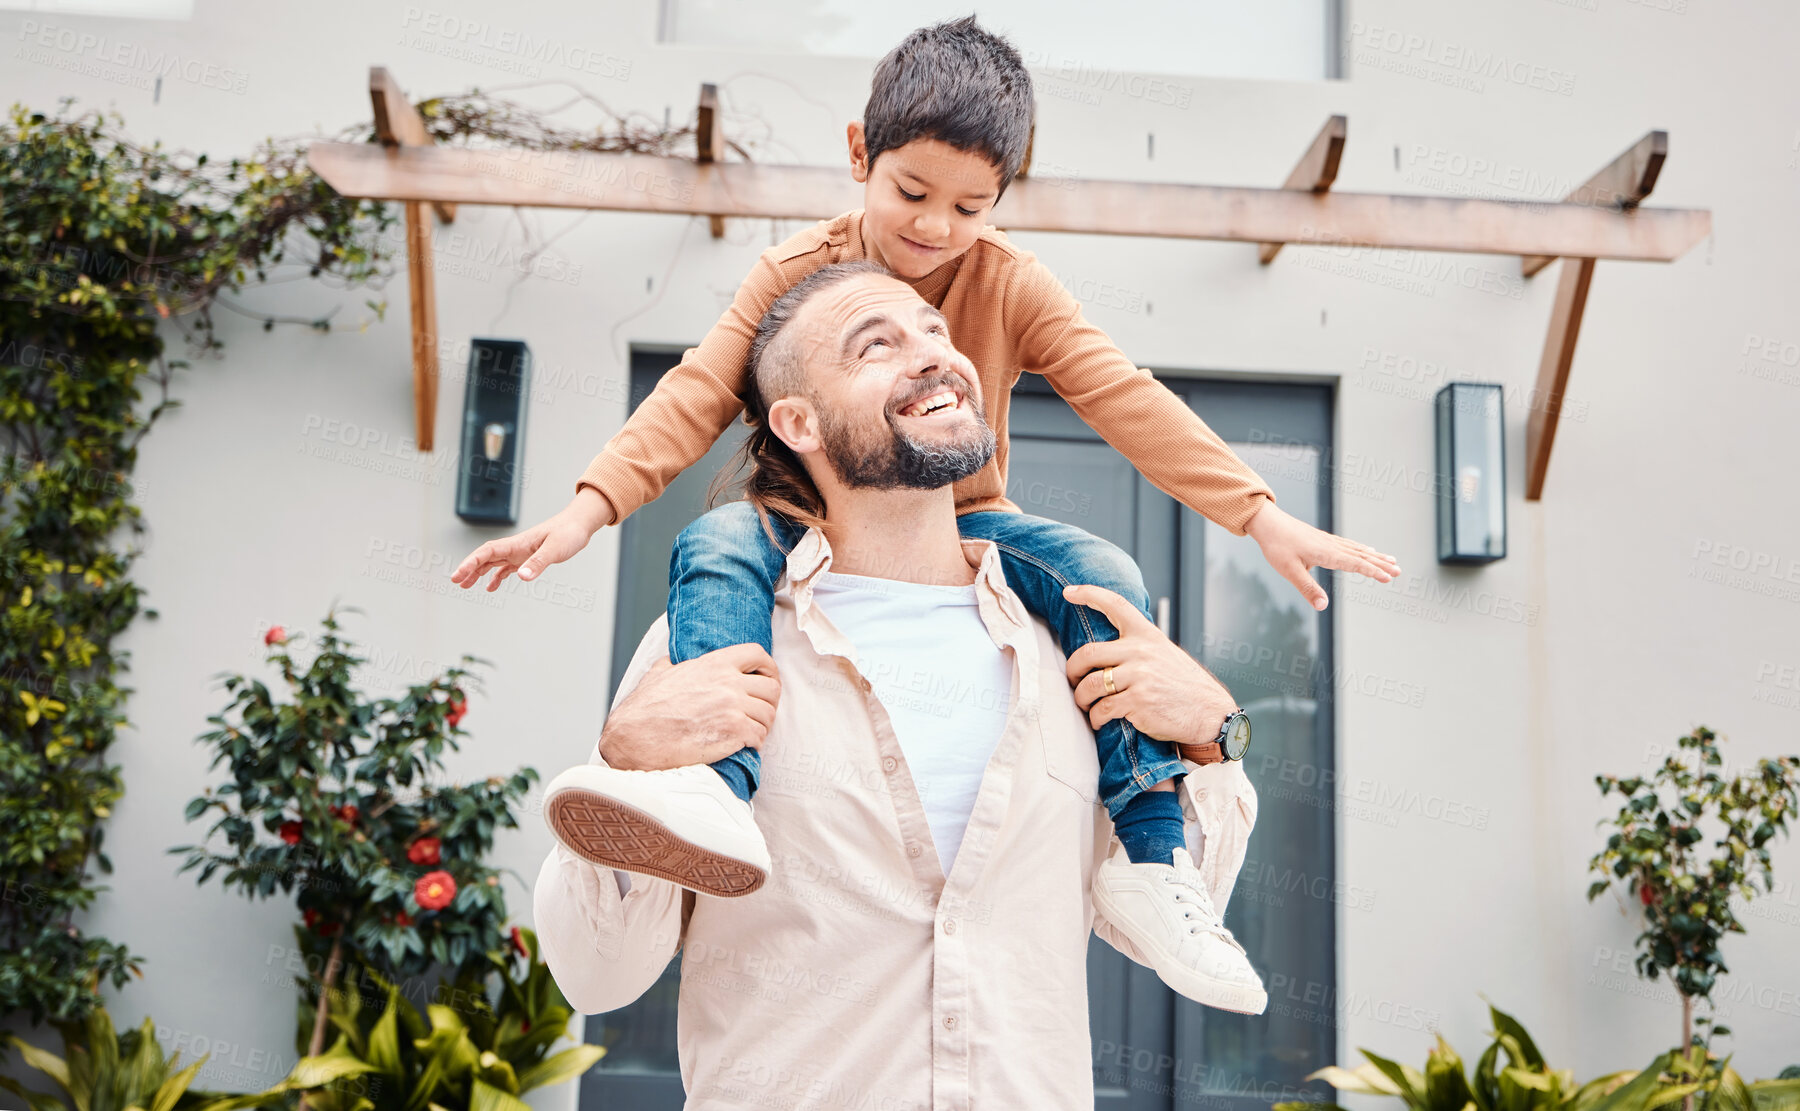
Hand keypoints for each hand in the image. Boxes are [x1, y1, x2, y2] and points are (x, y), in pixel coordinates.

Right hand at [451, 487, 614, 591]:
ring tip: (465, 586)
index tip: (458, 574)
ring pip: (492, 562)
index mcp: (517, 543)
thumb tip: (522, 577)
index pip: (487, 551)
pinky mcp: (528, 557)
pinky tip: (490, 588)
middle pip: (485, 557)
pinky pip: (506, 568)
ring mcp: (520, 552)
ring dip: (478, 573)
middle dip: (468, 568)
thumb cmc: (569, 533)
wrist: (580, 524)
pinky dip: (496, 577)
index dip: (470, 562)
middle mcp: (515, 547)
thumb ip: (539, 562)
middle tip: (455, 582)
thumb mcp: (555, 549)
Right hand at [599, 644, 781, 770]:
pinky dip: (754, 743)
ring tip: (749, 733)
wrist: (635, 738)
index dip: (768, 668)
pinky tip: (742, 746)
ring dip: (762, 726)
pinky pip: (759, 736)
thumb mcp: (659, 674)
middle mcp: (728, 682)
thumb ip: (674, 664)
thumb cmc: (644, 710)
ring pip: (768, 714)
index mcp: (714, 663)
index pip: (758, 654)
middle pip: (771, 688)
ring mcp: (733, 707)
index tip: (766, 680)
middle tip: (759, 713)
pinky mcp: (733, 732)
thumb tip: (673, 661)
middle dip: (769, 702)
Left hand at [1061, 584, 1236, 753]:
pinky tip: (1100, 721)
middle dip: (1073, 669)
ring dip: (1081, 698)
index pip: (1115, 605)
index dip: (1089, 594)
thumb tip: (1107, 651)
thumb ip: (1139, 647)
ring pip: (1090, 685)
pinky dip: (1095, 718)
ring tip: (1085, 704)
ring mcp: (1138, 677)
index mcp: (1147, 635)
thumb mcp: (1165, 654)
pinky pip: (1101, 709)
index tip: (1070, 591)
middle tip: (1073, 679)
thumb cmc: (1185, 685)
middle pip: (1088, 653)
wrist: (1210, 713)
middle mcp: (1141, 652)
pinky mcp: (1137, 702)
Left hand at [1244, 499, 1400, 611]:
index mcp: (1327, 554)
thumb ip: (1307, 589)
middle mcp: (1332, 546)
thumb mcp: (1290, 571)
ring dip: (1375, 556)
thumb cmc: (1277, 547)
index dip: (1373, 571)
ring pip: (1357, 549)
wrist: (1268, 523)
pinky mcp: (1322, 539)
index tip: (1389, 578)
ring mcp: (1328, 541)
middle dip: (1381, 564)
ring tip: (1391, 560)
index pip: (1356, 564)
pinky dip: (1361, 549)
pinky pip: (1349, 544)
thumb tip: (1323, 607)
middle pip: (1362, 556)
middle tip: (1399, 571)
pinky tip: (1366, 549)